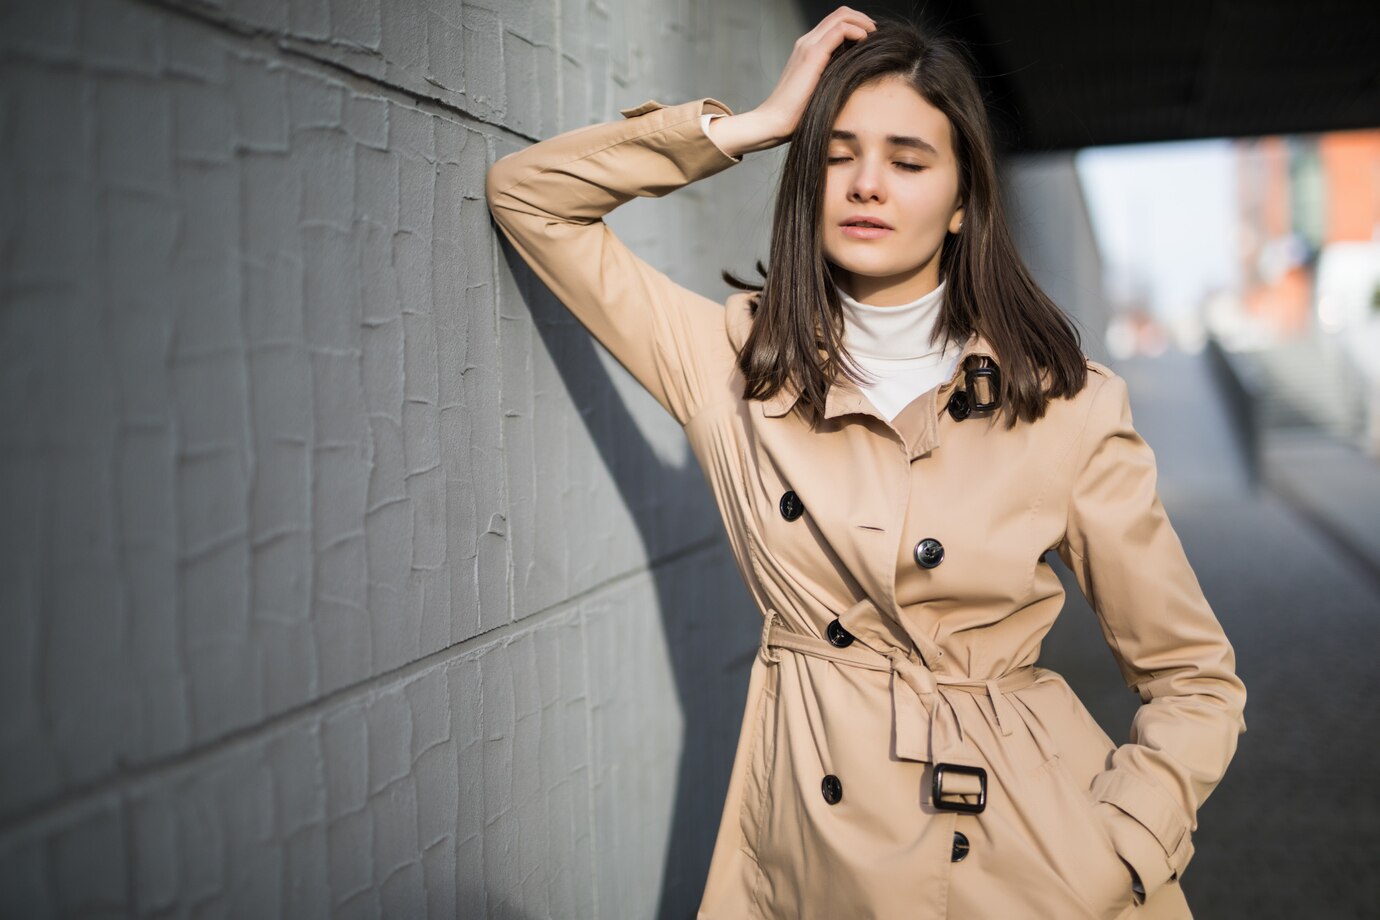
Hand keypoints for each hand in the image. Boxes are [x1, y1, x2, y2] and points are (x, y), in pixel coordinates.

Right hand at [706, 6, 875, 156]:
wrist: (774, 121)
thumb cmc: (796, 114)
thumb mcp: (819, 90)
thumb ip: (831, 78)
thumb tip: (855, 78)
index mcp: (807, 48)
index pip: (835, 22)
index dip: (857, 24)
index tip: (871, 38)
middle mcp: (806, 42)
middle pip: (840, 13)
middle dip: (862, 18)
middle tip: (875, 33)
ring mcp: (808, 45)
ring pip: (841, 16)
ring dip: (862, 22)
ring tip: (873, 36)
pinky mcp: (812, 55)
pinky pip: (840, 30)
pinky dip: (857, 31)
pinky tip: (865, 41)